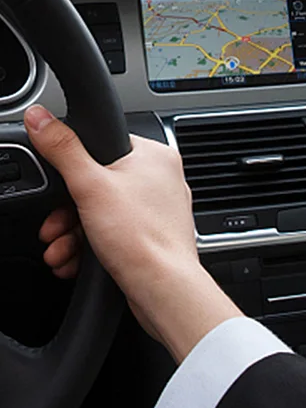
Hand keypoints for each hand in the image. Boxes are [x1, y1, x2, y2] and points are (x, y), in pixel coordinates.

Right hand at [26, 104, 241, 362]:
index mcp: (153, 155)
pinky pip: (113, 234)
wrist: (164, 290)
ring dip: (72, 234)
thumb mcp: (90, 187)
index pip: (102, 145)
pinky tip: (74, 262)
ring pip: (102, 213)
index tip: (55, 188)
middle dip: (66, 212)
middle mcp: (160, 178)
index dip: (73, 168)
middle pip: (97, 185)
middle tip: (53, 228)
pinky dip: (90, 247)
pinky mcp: (151, 236)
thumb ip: (63, 149)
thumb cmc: (140, 238)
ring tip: (60, 250)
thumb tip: (40, 117)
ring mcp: (157, 209)